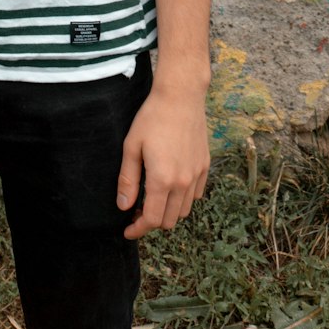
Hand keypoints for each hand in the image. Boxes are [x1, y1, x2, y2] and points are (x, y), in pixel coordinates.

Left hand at [116, 85, 209, 239]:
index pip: (152, 220)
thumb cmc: (151, 118)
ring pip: (183, 210)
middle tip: (135, 211)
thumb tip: (124, 206)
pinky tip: (169, 186)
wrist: (181, 97)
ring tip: (151, 199)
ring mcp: (196, 175)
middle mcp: (183, 182)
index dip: (138, 230)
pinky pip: (195, 195)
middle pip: (169, 220)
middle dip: (151, 222)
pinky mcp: (205, 166)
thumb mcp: (131, 146)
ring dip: (167, 211)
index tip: (127, 231)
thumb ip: (128, 179)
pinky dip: (182, 199)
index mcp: (162, 180)